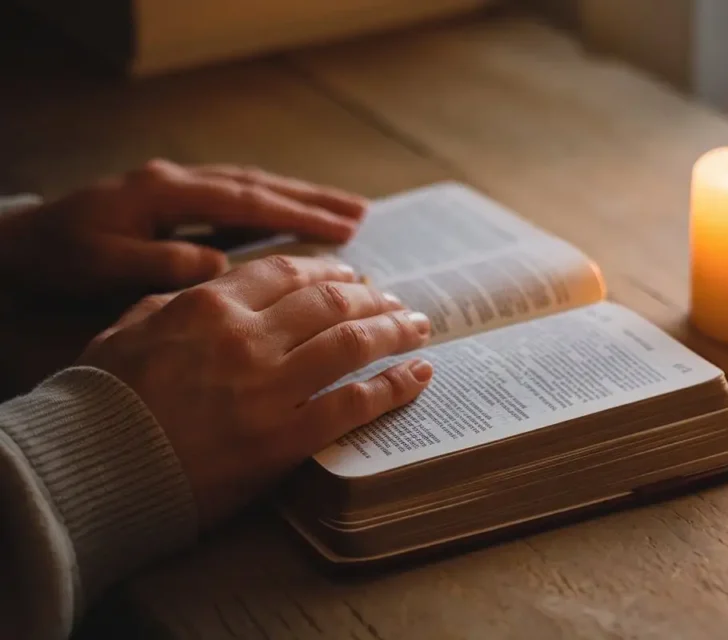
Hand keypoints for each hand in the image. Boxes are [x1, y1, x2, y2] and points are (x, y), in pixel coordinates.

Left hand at [0, 159, 367, 297]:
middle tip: (362, 214)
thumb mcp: (102, 263)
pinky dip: (271, 207)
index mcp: (166, 193)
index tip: (344, 229)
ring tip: (347, 213)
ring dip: (298, 198)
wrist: (19, 246)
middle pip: (258, 184)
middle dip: (312, 198)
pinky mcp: (174, 202)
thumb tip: (220, 267)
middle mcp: (178, 181)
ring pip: (251, 188)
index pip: (245, 202)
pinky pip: (235, 199)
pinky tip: (294, 219)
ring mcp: (177, 188)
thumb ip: (160, 263)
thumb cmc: (58, 257)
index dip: (297, 214)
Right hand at [78, 255, 433, 524]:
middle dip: (371, 296)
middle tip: (394, 299)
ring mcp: (270, 388)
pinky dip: (395, 385)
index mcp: (210, 304)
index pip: (288, 273)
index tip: (351, 274)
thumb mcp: (127, 329)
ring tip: (418, 325)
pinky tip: (420, 374)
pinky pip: (354, 403)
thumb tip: (208, 289)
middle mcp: (249, 337)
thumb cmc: (101, 399)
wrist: (90, 468)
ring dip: (394, 330)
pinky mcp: (284, 438)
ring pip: (353, 343)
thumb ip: (174, 303)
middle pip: (331, 302)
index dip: (329, 271)